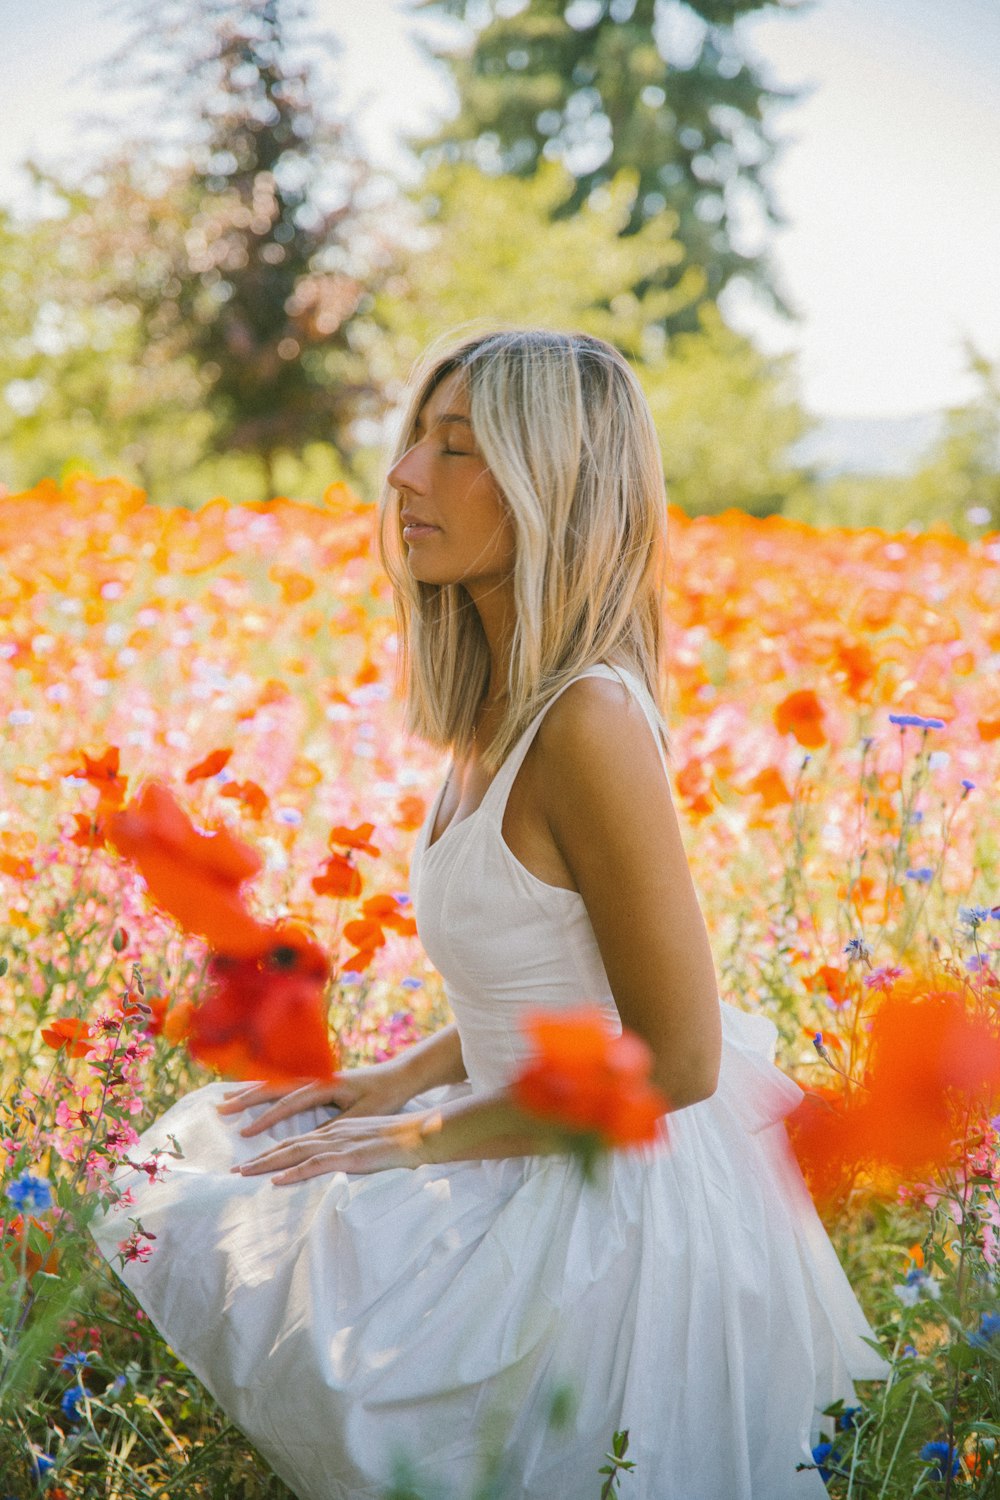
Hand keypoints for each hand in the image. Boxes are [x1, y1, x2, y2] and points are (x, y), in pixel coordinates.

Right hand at [215, 1059, 415, 1138]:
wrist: (400, 1075)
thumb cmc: (385, 1095)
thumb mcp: (364, 1114)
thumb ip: (337, 1125)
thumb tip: (311, 1140)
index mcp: (326, 1084)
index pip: (290, 1101)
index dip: (268, 1117)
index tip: (246, 1133)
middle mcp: (316, 1077)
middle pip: (275, 1087)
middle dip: (246, 1099)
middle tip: (220, 1110)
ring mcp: (315, 1077)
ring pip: (276, 1084)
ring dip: (251, 1092)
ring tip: (226, 1101)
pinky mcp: (318, 1081)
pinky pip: (284, 1085)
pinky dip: (265, 1090)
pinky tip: (253, 1097)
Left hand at [230, 1111, 428, 1184]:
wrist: (423, 1134)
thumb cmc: (400, 1141)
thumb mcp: (368, 1143)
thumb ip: (348, 1151)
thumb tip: (332, 1165)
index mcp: (336, 1130)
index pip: (297, 1140)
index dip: (271, 1149)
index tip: (249, 1160)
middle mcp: (333, 1133)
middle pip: (288, 1144)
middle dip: (259, 1157)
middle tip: (233, 1169)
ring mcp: (340, 1143)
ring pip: (295, 1152)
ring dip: (267, 1163)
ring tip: (244, 1173)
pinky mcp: (350, 1156)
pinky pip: (316, 1165)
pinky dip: (294, 1172)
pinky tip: (277, 1181)